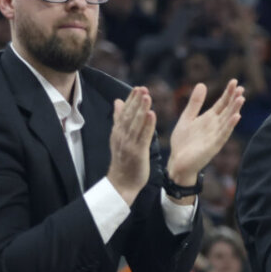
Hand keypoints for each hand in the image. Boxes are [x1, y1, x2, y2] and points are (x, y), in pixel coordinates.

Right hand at [107, 87, 155, 204]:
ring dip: (142, 109)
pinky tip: (152, 115)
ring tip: (147, 96)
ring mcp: (129, 144)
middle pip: (130, 115)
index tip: (138, 88)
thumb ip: (119, 119)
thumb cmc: (123, 160)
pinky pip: (143, 136)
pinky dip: (148, 125)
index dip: (131, 100)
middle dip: (136, 101)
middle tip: (143, 88)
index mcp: (118, 132)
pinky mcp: (138, 152)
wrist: (121, 183)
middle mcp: (122, 136)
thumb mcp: (119, 137)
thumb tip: (118, 101)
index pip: (125, 112)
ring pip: (136, 124)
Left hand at [165, 79, 245, 195]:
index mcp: (209, 119)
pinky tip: (236, 116)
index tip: (234, 81)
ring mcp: (216, 136)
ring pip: (228, 120)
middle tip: (241, 87)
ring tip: (241, 98)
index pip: (221, 103)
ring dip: (235, 110)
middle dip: (234, 99)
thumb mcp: (187, 118)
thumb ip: (195, 103)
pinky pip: (223, 134)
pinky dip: (230, 125)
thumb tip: (202, 84)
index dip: (228, 93)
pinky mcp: (213, 146)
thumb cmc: (183, 142)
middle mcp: (215, 126)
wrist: (177, 162)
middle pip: (227, 110)